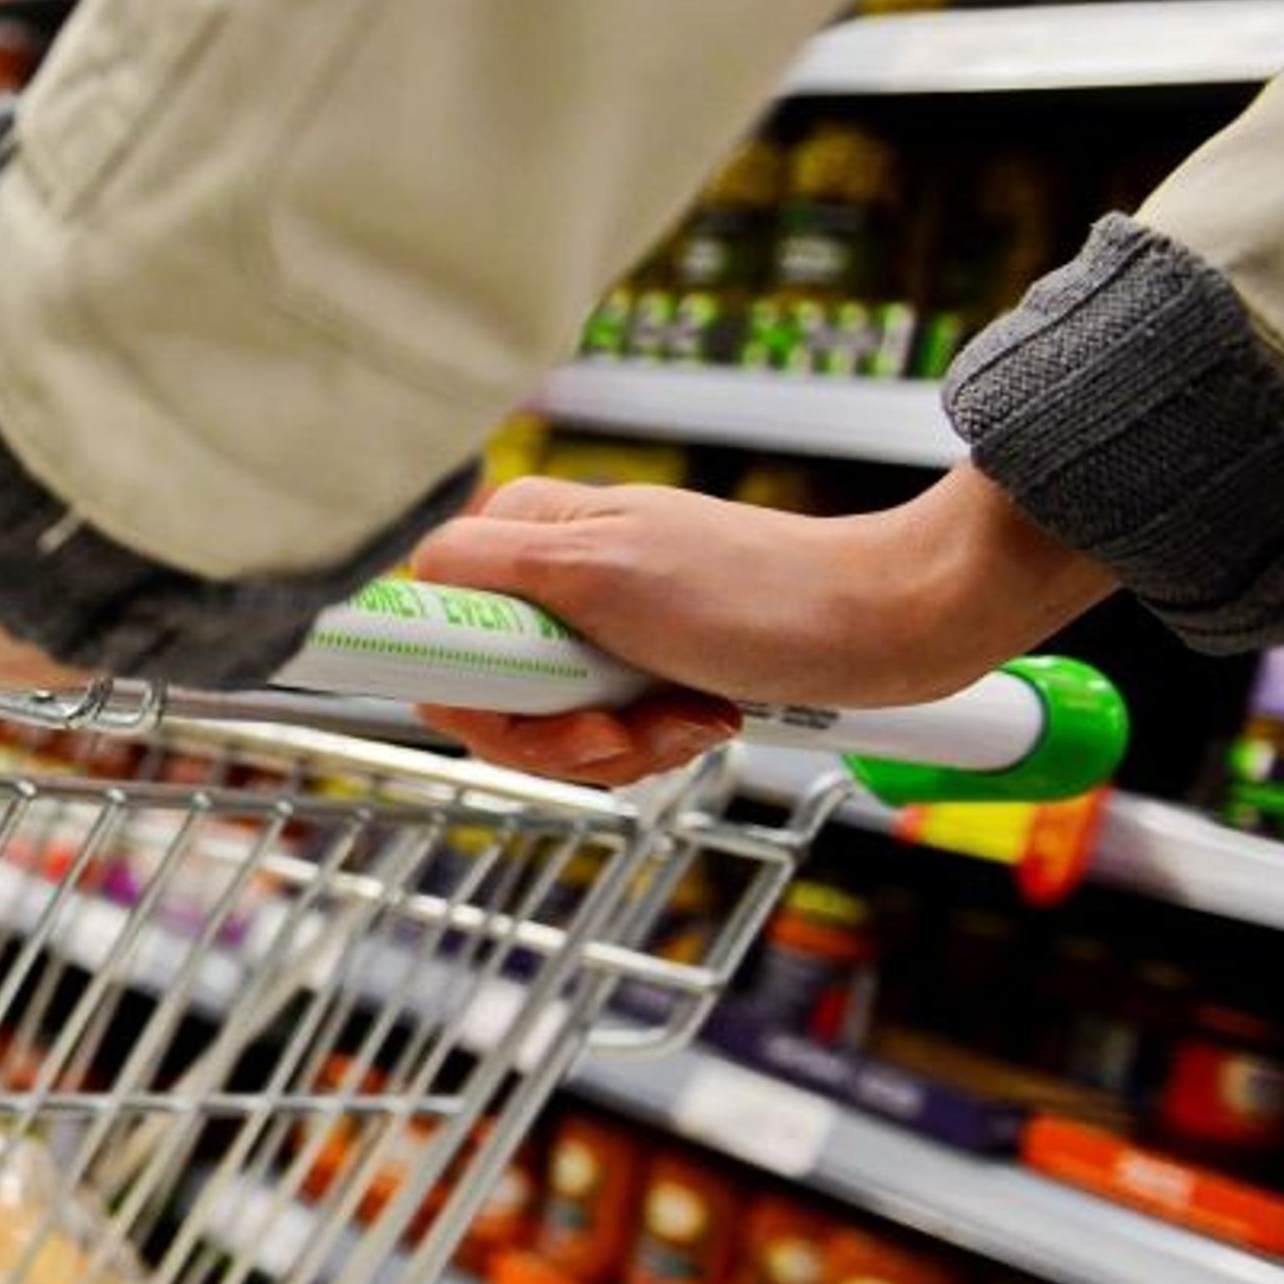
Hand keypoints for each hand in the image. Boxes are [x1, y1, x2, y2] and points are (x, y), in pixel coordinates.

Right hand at [404, 468, 1114, 785]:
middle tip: (617, 727)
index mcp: (521, 537)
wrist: (885, 625)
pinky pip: (603, 738)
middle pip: (482, 696)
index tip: (519, 711)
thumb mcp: (601, 569)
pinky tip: (702, 720)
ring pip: (544, 728)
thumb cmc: (759, 593)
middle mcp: (546, 581)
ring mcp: (594, 632)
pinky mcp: (641, 673)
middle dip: (553, 734)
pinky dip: (652, 745)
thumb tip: (398, 579)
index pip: (424, 629)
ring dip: (616, 746)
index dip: (465, 688)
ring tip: (686, 719)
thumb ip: (488, 567)